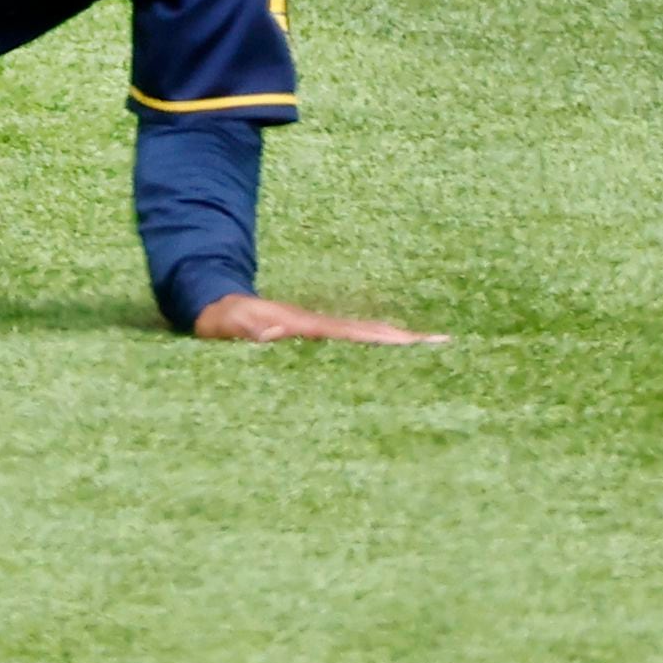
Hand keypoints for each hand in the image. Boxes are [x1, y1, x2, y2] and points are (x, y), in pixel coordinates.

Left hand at [191, 294, 447, 345]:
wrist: (217, 307)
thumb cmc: (221, 323)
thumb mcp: (227, 328)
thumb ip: (246, 331)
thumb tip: (274, 332)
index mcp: (304, 326)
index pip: (349, 334)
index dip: (379, 338)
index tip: (412, 342)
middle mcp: (319, 326)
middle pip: (370, 331)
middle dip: (406, 338)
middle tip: (446, 344)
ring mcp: (321, 330)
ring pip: (368, 335)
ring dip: (400, 341)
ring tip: (438, 346)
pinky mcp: (318, 337)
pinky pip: (355, 342)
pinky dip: (380, 344)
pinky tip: (400, 354)